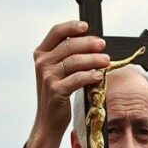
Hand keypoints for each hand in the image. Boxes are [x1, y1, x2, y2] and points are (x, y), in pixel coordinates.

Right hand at [31, 20, 108, 139]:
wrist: (48, 120)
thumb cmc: (58, 93)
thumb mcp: (58, 71)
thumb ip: (68, 56)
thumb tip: (93, 44)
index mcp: (41, 54)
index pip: (56, 32)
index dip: (72, 26)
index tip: (87, 26)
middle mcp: (42, 63)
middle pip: (69, 46)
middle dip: (89, 44)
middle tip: (103, 46)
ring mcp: (48, 77)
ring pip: (75, 61)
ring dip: (93, 60)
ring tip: (106, 61)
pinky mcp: (56, 90)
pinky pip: (77, 79)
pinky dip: (90, 76)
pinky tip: (99, 76)